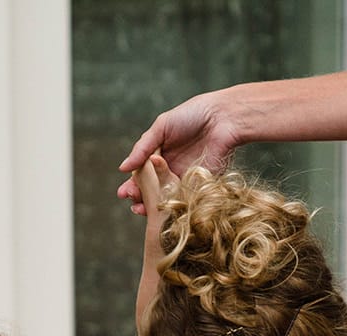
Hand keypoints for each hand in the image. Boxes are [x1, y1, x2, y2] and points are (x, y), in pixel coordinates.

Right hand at [117, 93, 242, 211]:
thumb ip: (142, 148)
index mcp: (159, 154)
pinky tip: (163, 210)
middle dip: (140, 197)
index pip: (141, 174)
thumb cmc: (192, 115)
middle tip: (132, 201)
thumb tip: (122, 168)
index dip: (132, 184)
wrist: (223, 119)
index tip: (123, 193)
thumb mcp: (162, 127)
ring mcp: (184, 179)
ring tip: (142, 209)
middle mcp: (170, 169)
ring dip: (153, 205)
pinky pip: (184, 200)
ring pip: (165, 197)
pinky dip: (173, 207)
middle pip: (151, 189)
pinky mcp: (199, 186)